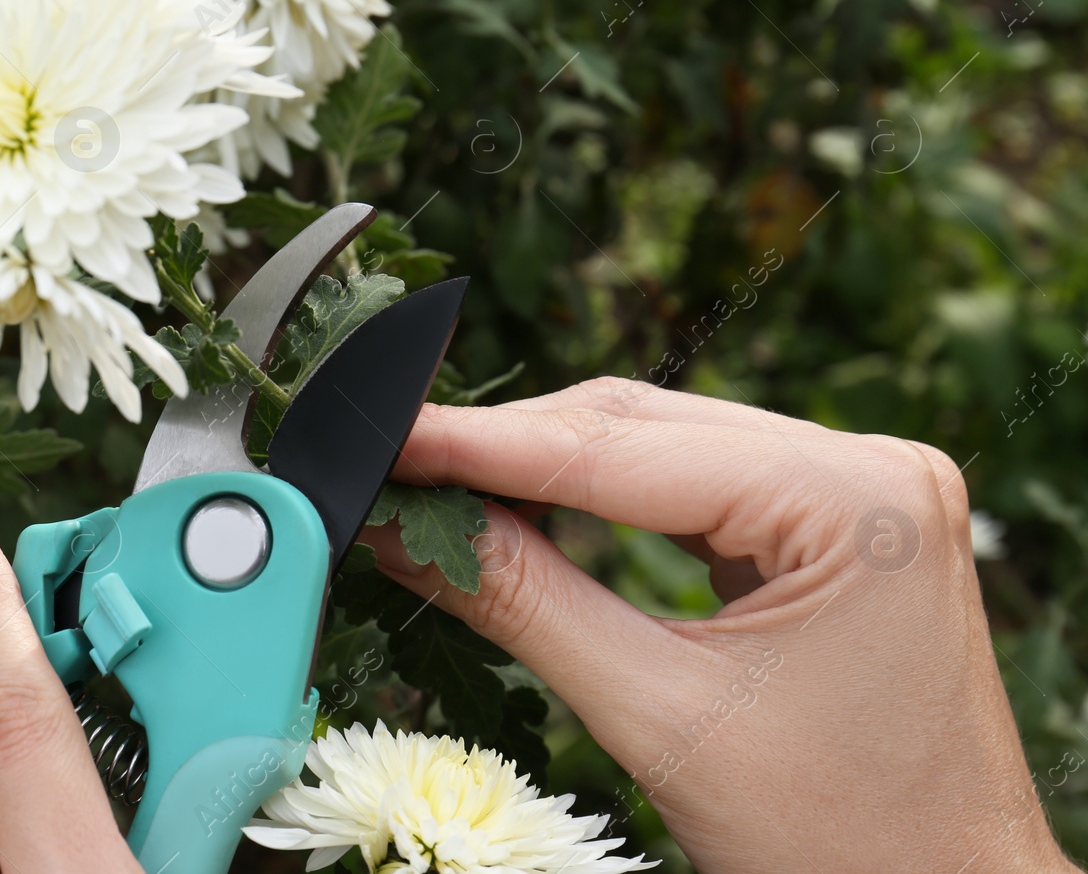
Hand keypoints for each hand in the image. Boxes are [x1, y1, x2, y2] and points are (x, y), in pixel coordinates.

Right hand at [363, 378, 1079, 873]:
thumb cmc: (840, 843)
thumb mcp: (657, 717)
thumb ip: (524, 602)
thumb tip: (408, 528)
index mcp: (853, 501)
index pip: (623, 450)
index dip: (486, 446)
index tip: (390, 442)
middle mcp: (870, 468)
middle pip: (643, 427)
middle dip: (512, 450)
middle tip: (400, 470)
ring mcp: (860, 490)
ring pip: (663, 445)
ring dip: (552, 466)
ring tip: (448, 487)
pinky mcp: (839, 522)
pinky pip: (698, 483)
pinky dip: (607, 496)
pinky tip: (535, 505)